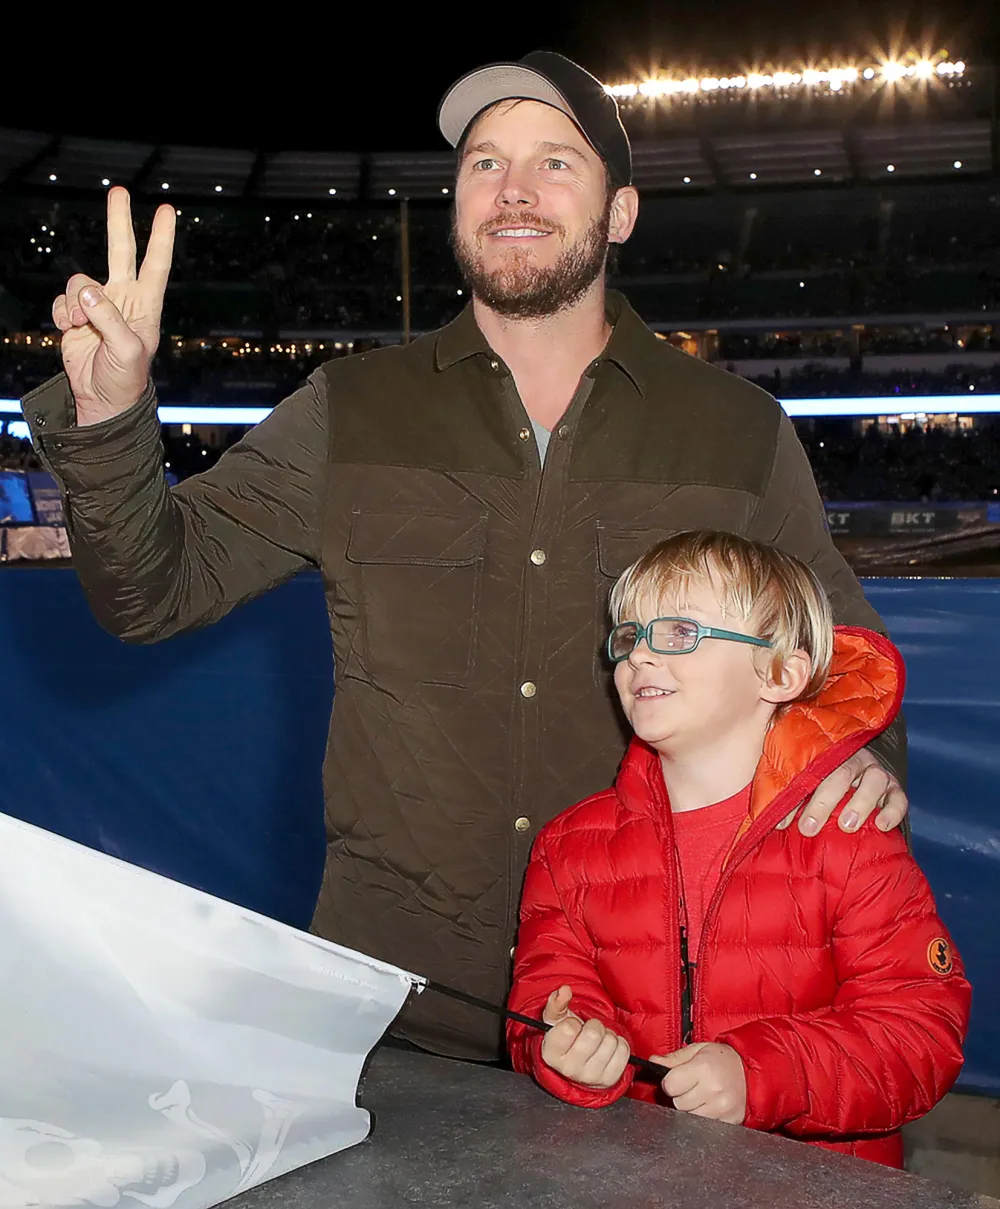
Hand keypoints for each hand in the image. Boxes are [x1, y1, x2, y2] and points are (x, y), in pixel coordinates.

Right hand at [52, 186, 175, 425]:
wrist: (102, 400)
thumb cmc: (125, 379)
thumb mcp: (127, 351)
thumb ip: (109, 319)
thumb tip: (89, 292)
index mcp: (145, 306)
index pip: (156, 265)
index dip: (161, 238)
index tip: (167, 211)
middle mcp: (123, 299)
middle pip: (120, 251)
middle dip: (119, 222)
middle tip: (119, 191)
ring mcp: (98, 306)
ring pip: (79, 281)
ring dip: (74, 302)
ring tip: (79, 327)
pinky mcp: (75, 316)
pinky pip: (63, 300)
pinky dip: (61, 313)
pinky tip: (69, 330)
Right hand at [540, 985, 630, 1089]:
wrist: (577, 1066)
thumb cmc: (566, 1039)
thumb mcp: (556, 1021)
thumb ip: (557, 1002)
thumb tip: (565, 990)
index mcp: (552, 1054)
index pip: (569, 1028)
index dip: (573, 1022)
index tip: (572, 1027)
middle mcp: (570, 1069)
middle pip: (593, 1034)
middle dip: (594, 1025)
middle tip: (588, 1031)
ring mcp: (591, 1076)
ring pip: (610, 1041)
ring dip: (607, 1034)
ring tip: (598, 1040)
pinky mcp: (610, 1079)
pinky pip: (624, 1050)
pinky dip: (618, 1044)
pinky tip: (607, 1048)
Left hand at [652, 1042, 746, 1123]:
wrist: (751, 1072)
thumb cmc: (722, 1059)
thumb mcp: (697, 1050)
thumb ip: (673, 1058)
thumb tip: (653, 1061)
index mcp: (703, 1068)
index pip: (669, 1085)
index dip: (671, 1081)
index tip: (679, 1077)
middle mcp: (713, 1089)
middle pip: (678, 1103)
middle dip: (682, 1095)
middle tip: (695, 1085)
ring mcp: (722, 1108)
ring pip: (689, 1117)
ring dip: (692, 1108)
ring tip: (703, 1095)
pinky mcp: (730, 1122)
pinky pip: (704, 1126)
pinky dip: (704, 1118)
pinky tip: (711, 1106)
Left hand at [776, 747, 906, 836]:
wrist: (855, 769)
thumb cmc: (819, 782)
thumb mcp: (801, 781)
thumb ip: (787, 794)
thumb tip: (772, 820)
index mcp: (824, 754)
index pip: (808, 771)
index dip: (794, 798)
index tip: (782, 823)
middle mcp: (852, 759)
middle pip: (839, 773)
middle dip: (823, 802)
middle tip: (808, 828)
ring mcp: (875, 771)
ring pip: (874, 779)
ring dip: (860, 803)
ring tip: (847, 826)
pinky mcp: (895, 788)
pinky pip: (899, 797)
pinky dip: (893, 811)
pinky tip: (882, 826)